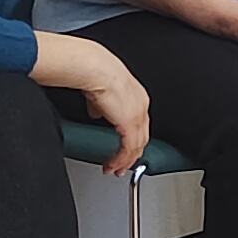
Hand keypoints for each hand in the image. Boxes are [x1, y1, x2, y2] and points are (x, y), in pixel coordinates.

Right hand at [34, 31, 150, 173]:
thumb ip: (101, 105)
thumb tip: (96, 112)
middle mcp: (141, 106)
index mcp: (137, 96)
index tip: (124, 148)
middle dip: (132, 154)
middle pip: (142, 136)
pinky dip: (121, 159)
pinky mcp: (130, 125)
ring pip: (137, 145)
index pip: (139, 123)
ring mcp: (138, 116)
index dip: (132, 138)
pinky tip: (113, 165)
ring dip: (126, 160)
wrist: (95, 68)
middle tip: (122, 165)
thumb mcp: (100, 91)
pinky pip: (128, 149)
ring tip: (115, 168)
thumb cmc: (95, 72)